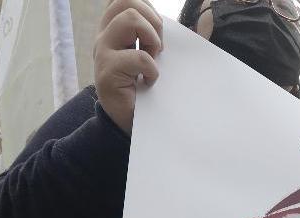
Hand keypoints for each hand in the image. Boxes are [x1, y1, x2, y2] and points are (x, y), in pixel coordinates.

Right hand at [94, 0, 163, 135]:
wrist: (130, 123)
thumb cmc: (146, 89)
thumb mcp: (155, 55)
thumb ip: (161, 35)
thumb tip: (197, 20)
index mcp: (114, 29)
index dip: (146, 7)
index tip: (156, 32)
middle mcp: (104, 36)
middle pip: (126, 1)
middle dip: (152, 20)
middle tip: (158, 48)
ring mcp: (103, 52)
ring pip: (129, 18)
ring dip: (151, 39)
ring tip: (153, 60)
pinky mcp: (107, 72)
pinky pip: (138, 56)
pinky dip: (151, 68)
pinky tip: (150, 81)